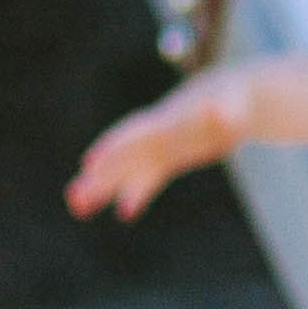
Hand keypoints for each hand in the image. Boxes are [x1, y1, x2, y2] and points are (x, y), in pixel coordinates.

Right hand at [70, 73, 245, 222]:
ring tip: (77, 207)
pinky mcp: (170, 158)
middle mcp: (157, 135)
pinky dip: (136, 194)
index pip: (136, 135)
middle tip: (72, 197)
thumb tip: (223, 114)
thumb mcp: (234, 105)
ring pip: (127, 170)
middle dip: (99, 176)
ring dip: (104, 187)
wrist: (235, 96)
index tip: (90, 163)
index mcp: (168, 121)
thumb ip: (226, 112)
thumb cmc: (234, 99)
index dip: (114, 147)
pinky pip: (148, 178)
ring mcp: (161, 146)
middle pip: (122, 157)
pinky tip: (124, 212)